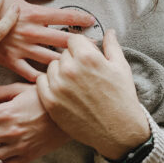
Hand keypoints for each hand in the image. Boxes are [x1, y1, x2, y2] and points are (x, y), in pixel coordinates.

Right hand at [0, 0, 94, 80]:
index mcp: (33, 13)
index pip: (64, 17)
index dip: (81, 19)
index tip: (93, 22)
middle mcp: (31, 32)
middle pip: (63, 40)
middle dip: (81, 45)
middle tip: (96, 49)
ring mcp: (21, 48)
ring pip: (50, 59)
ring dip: (67, 63)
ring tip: (81, 67)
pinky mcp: (10, 61)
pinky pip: (29, 73)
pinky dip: (42, 79)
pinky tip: (54, 83)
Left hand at [35, 30, 149, 159]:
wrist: (119, 131)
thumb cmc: (122, 98)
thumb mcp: (121, 67)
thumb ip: (112, 45)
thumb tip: (109, 31)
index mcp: (88, 57)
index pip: (73, 39)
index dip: (81, 47)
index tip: (85, 56)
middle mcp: (70, 69)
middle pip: (62, 53)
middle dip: (72, 60)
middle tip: (83, 73)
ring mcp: (58, 86)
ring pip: (51, 67)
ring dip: (59, 72)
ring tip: (74, 84)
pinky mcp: (51, 102)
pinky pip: (40, 83)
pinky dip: (49, 84)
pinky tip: (62, 91)